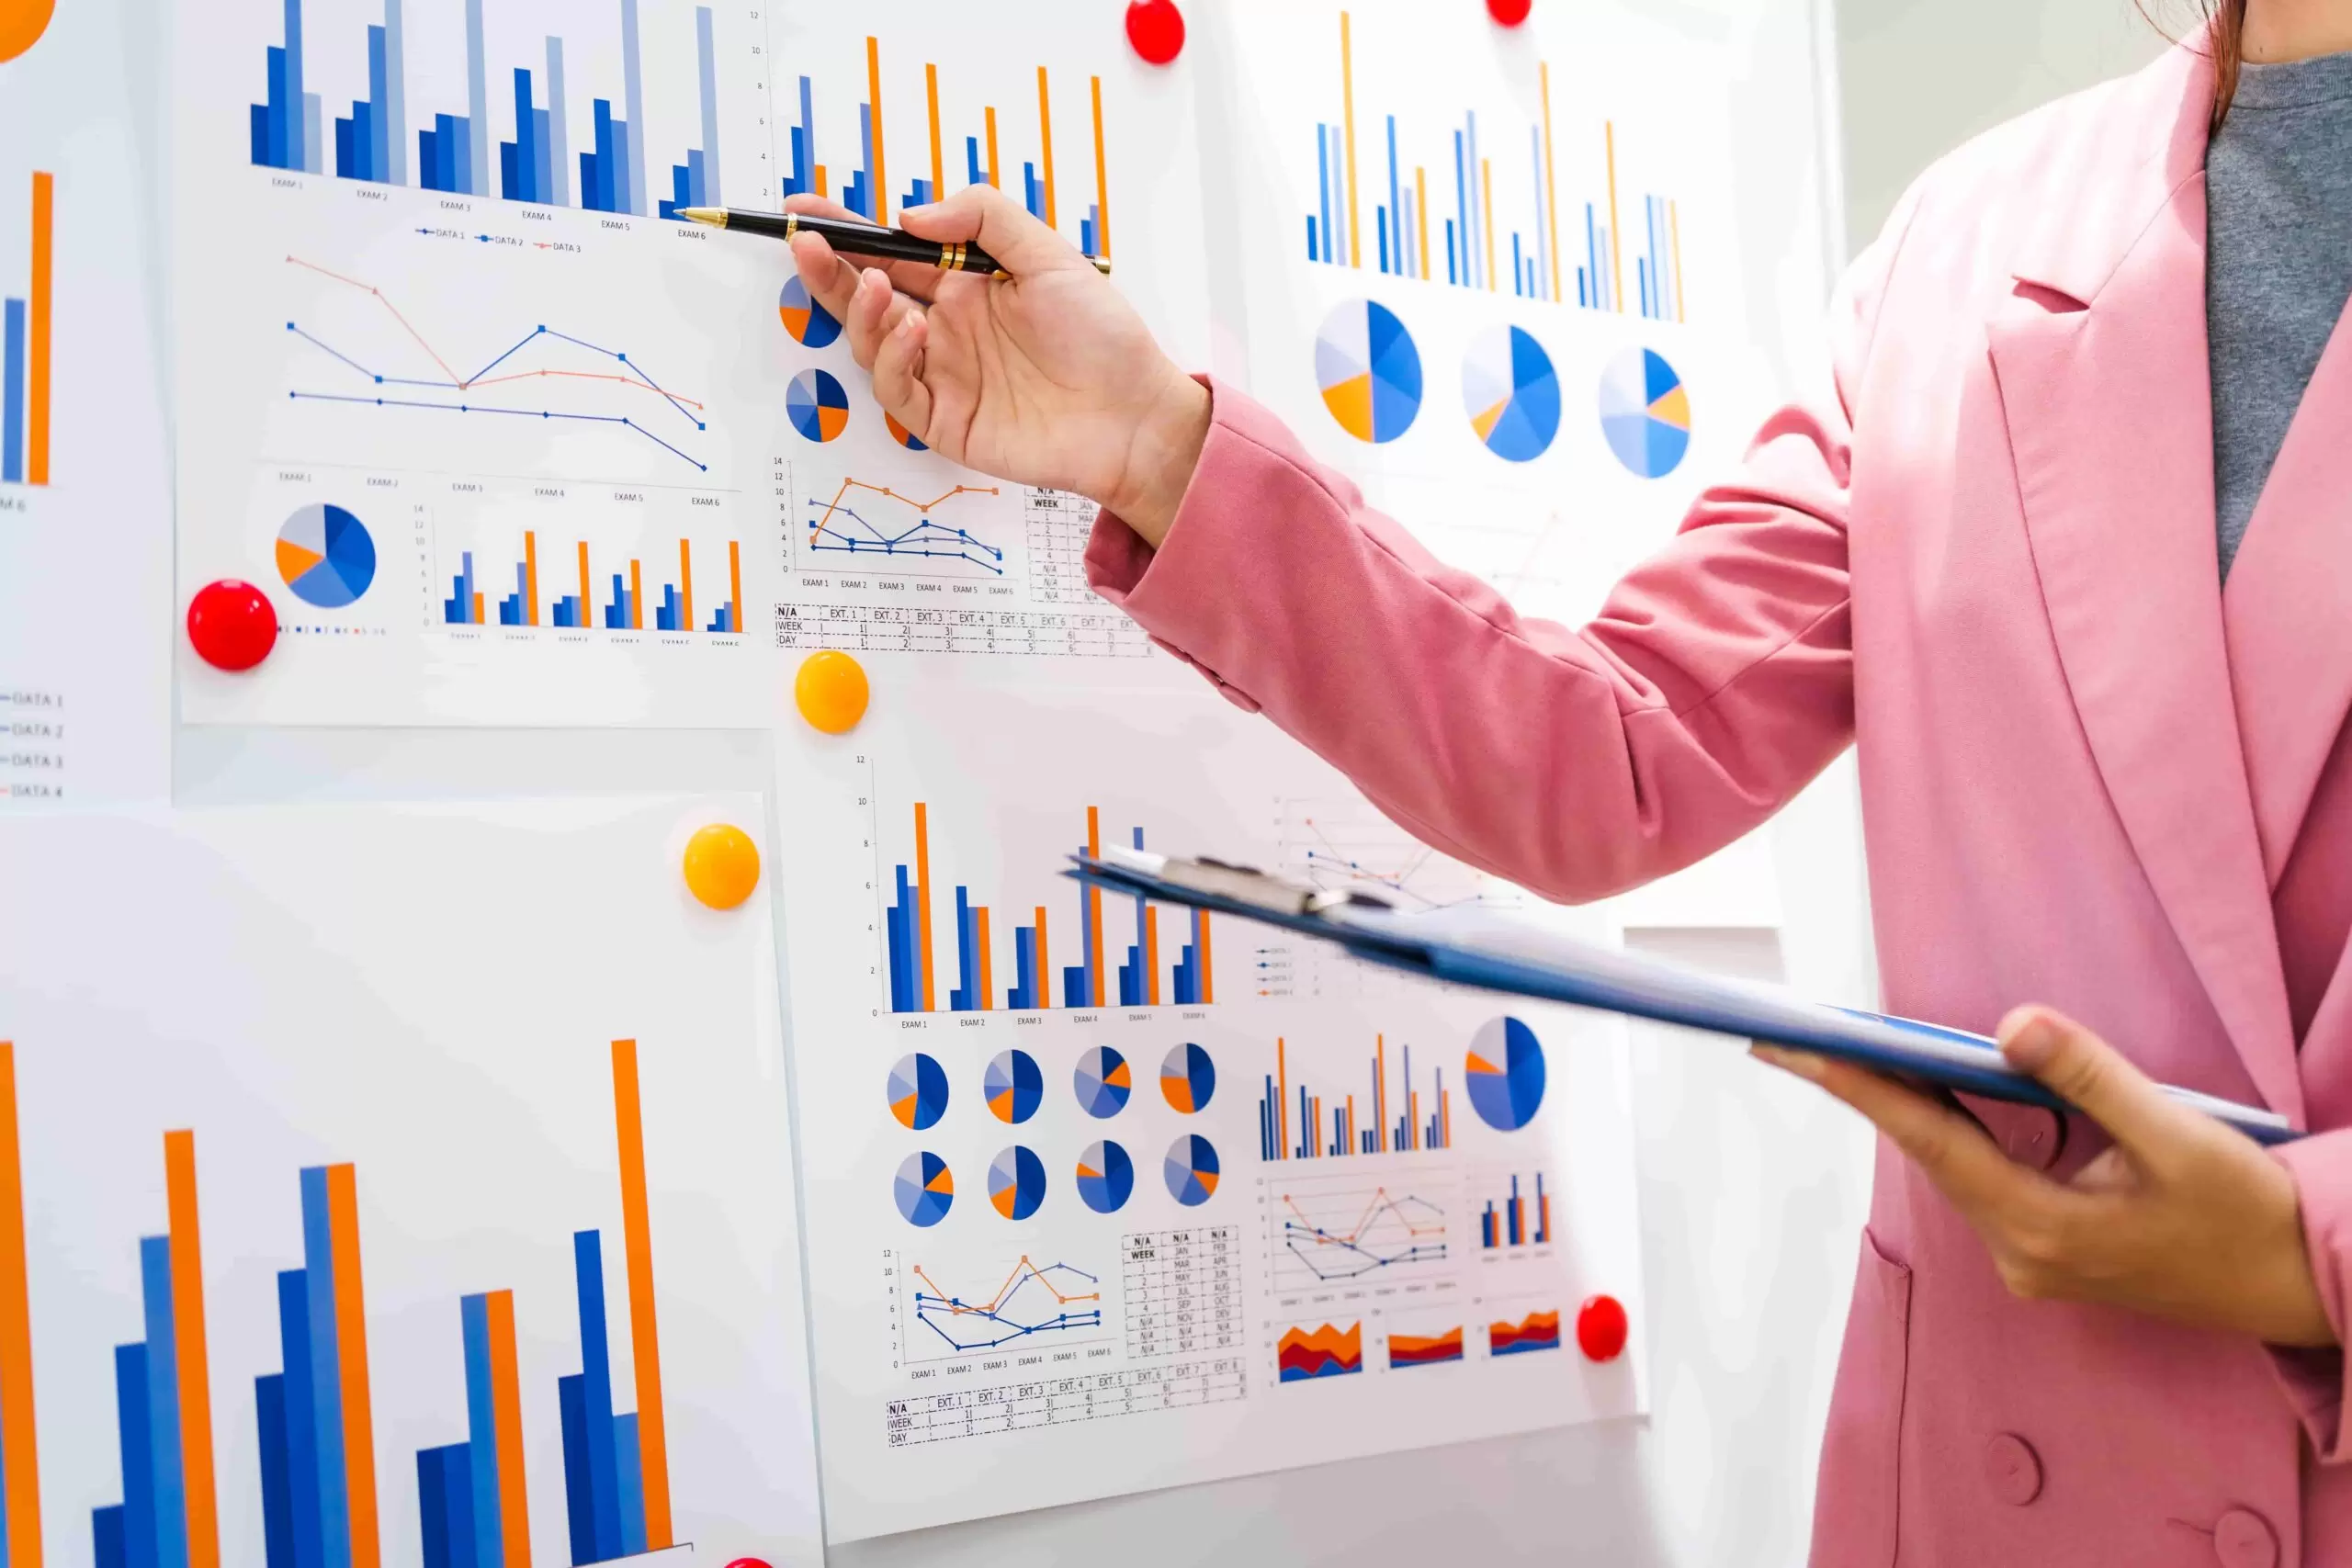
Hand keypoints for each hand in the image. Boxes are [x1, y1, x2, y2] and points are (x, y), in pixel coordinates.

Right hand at [783, 187, 1209, 544]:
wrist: (1134, 416)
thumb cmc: (1103, 337)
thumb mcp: (1050, 254)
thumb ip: (984, 217)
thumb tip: (911, 215)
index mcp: (967, 285)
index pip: (891, 253)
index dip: (846, 233)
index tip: (806, 212)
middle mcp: (947, 328)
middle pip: (867, 296)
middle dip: (830, 269)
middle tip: (804, 245)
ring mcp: (943, 376)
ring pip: (873, 343)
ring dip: (862, 312)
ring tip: (875, 285)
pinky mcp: (945, 422)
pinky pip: (899, 390)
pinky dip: (893, 359)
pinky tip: (912, 331)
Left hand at [1753, 1006, 2334, 1346]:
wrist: (2298, 1284)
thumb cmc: (2246, 1214)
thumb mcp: (2176, 1134)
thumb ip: (2091, 1077)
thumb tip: (2011, 1025)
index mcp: (2043, 1231)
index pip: (1930, 1141)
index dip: (1861, 1087)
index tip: (1799, 1048)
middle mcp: (2022, 1253)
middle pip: (1929, 1152)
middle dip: (1866, 1088)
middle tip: (1797, 1034)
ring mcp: (2032, 1257)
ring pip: (1953, 1165)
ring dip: (1907, 1105)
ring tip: (1843, 1047)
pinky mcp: (2048, 1248)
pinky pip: (1982, 1176)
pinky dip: (1952, 1127)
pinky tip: (1929, 1085)